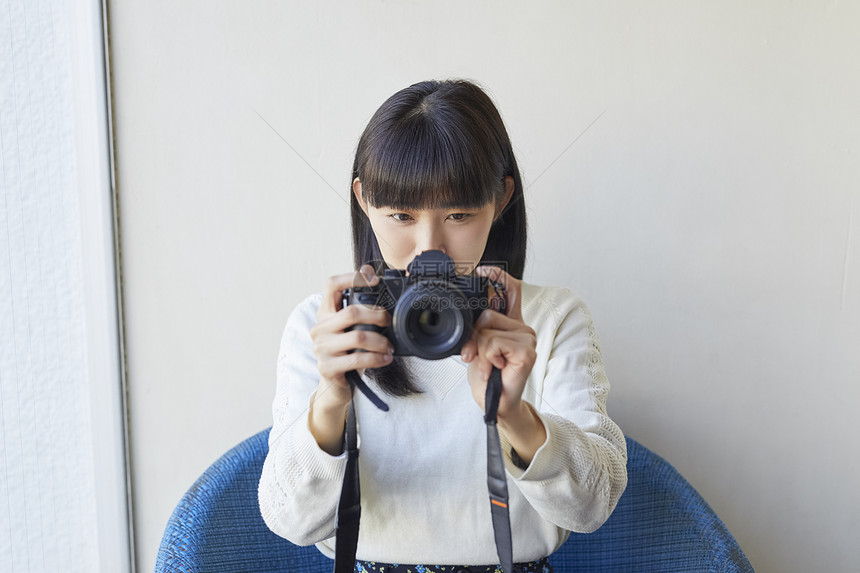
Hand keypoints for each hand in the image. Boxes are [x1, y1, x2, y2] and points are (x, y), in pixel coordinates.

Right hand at [308, 264, 392, 453]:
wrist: (335, 385)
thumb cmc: (348, 353)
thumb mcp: (353, 330)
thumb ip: (362, 313)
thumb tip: (387, 291)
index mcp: (325, 313)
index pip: (331, 284)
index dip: (352, 277)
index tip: (374, 279)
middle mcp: (319, 328)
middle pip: (351, 312)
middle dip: (377, 316)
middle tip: (390, 322)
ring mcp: (321, 348)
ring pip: (358, 337)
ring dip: (380, 342)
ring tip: (390, 347)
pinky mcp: (327, 367)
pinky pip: (357, 359)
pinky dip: (376, 358)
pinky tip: (385, 359)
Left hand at [460, 266, 536, 420]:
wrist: (496, 403)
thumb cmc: (488, 376)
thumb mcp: (478, 346)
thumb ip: (479, 328)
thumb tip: (472, 316)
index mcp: (511, 323)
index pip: (511, 289)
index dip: (497, 277)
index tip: (481, 271)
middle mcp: (522, 328)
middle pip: (487, 314)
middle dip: (472, 336)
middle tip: (474, 356)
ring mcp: (527, 338)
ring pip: (488, 330)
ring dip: (479, 351)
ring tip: (487, 365)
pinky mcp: (527, 351)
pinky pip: (493, 343)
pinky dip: (487, 358)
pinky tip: (496, 368)